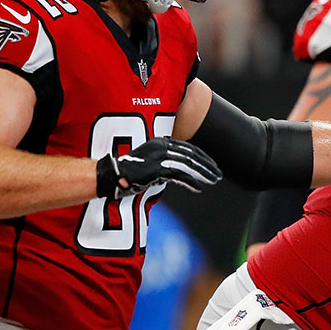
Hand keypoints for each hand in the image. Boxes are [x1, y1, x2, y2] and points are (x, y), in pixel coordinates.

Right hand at [96, 137, 221, 199]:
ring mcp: (159, 156)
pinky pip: (178, 175)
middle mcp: (161, 146)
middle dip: (207, 165)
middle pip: (191, 155)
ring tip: (213, 181)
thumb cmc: (130, 171)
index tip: (212, 165)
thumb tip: (183, 171)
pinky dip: (190, 181)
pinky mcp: (156, 168)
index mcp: (161, 142)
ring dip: (203, 174)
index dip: (203, 157)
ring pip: (188, 165)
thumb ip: (166, 162)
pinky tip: (199, 188)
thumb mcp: (151, 161)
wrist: (112, 175)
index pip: (188, 148)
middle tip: (218, 174)